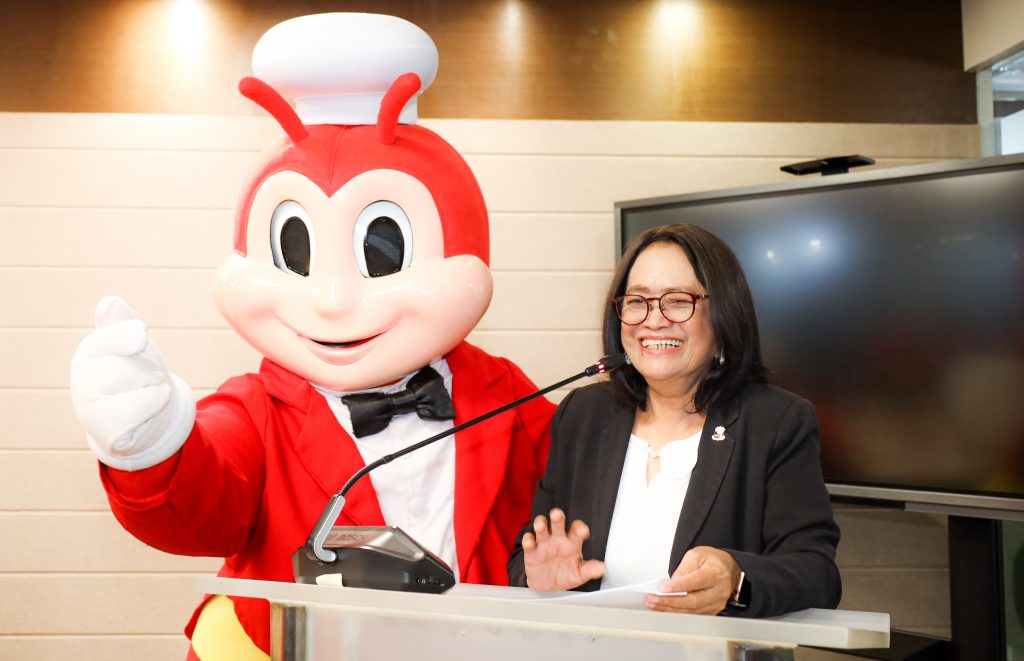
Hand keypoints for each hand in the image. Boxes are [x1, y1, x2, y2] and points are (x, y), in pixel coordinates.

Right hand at [70, 296, 195, 470]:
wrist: (143, 419)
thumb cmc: (137, 376)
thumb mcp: (132, 345)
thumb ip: (120, 326)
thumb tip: (109, 303)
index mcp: (87, 355)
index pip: (117, 335)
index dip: (136, 337)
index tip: (139, 342)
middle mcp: (82, 382)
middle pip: (137, 362)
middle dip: (151, 368)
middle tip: (143, 379)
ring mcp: (92, 412)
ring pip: (145, 384)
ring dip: (157, 388)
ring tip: (145, 395)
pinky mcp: (110, 435)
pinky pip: (144, 411)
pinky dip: (154, 407)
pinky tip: (146, 412)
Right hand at [521, 508, 604, 591]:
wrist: (547, 584)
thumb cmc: (565, 574)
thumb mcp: (579, 574)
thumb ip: (589, 570)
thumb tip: (602, 568)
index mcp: (572, 542)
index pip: (577, 531)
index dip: (580, 528)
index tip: (582, 531)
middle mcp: (558, 539)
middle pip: (558, 523)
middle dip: (557, 517)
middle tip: (557, 514)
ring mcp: (544, 543)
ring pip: (541, 529)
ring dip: (540, 525)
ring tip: (540, 525)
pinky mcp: (531, 551)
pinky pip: (528, 543)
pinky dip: (528, 540)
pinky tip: (530, 542)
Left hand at [645, 546, 740, 614]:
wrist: (726, 568)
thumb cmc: (711, 561)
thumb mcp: (695, 556)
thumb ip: (682, 570)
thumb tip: (670, 585)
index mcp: (715, 573)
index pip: (697, 581)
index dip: (679, 586)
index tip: (663, 588)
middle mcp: (719, 590)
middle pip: (693, 601)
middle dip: (670, 601)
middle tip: (653, 599)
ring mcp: (717, 603)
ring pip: (691, 611)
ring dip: (670, 609)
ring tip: (653, 604)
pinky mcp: (712, 611)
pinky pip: (692, 615)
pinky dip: (677, 612)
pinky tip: (664, 608)